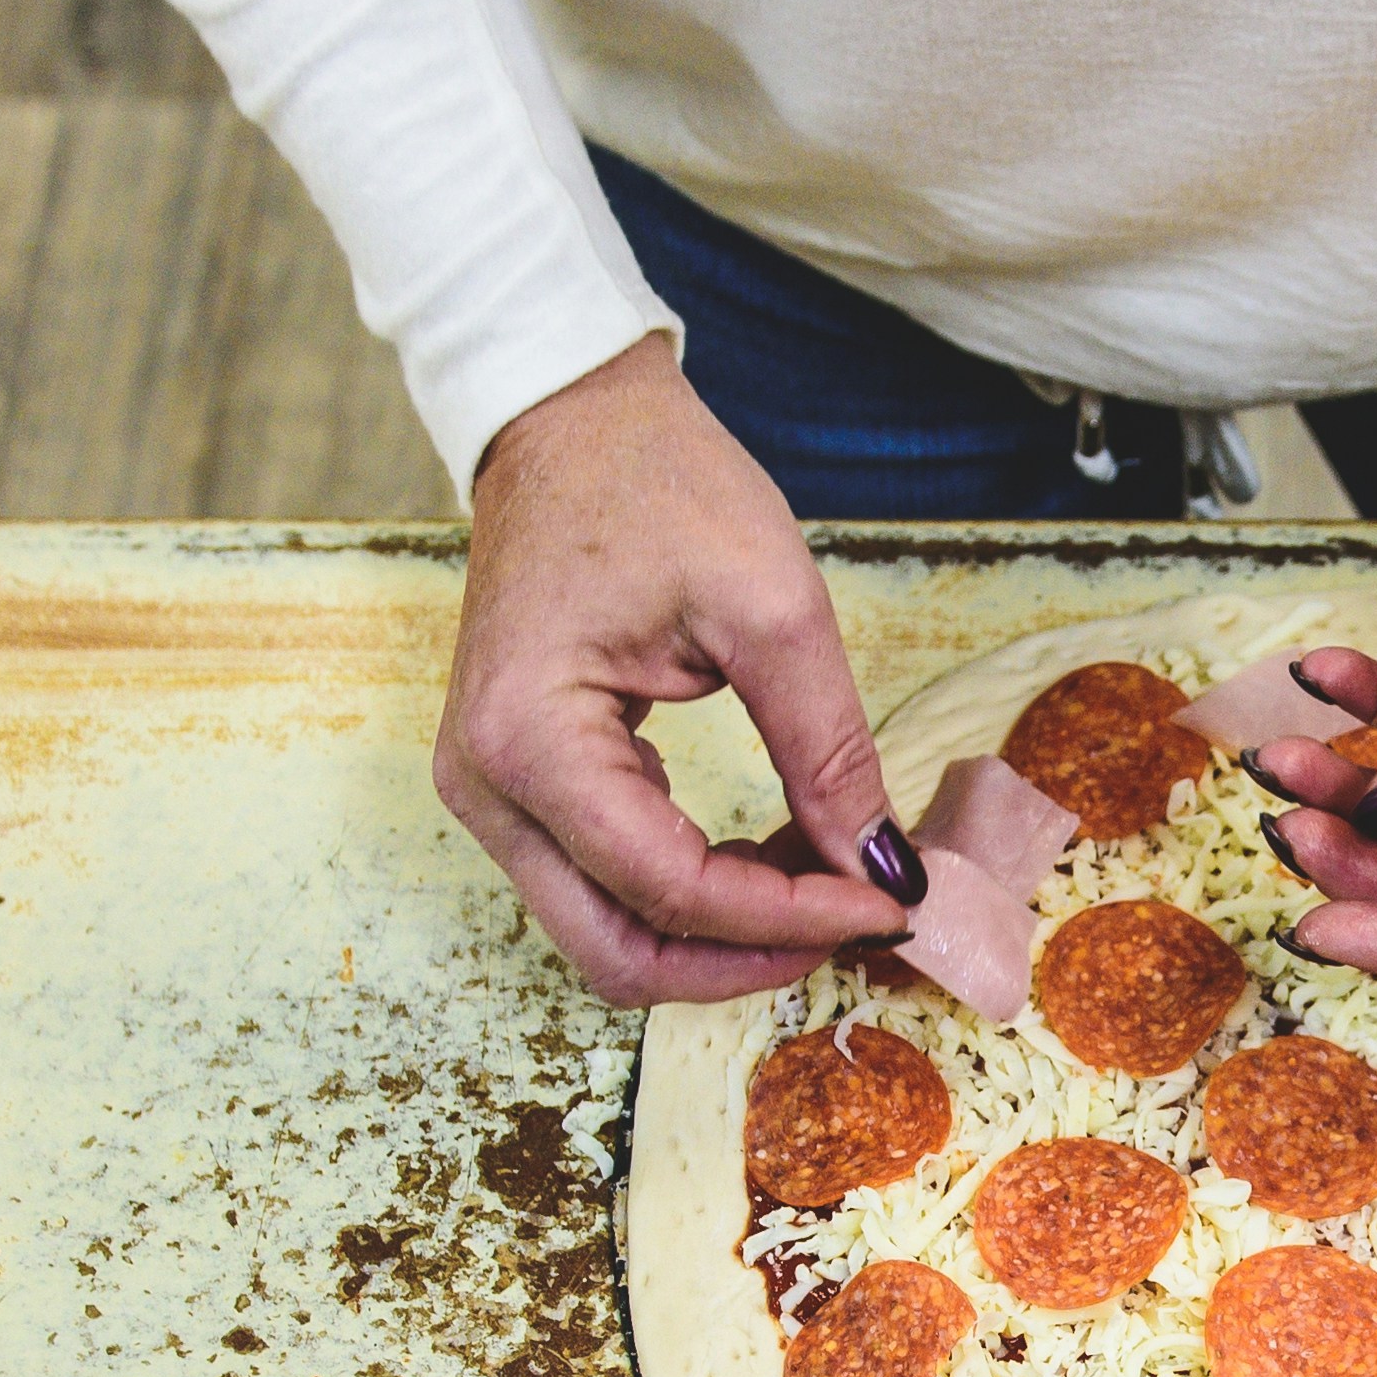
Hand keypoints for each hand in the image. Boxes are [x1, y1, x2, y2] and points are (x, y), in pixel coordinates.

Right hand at [437, 336, 917, 1003]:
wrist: (568, 418)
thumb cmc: (654, 482)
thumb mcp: (772, 606)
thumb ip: (830, 751)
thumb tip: (886, 870)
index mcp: (530, 741)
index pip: (671, 890)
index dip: (791, 919)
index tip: (889, 902)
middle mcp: (487, 786)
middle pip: (621, 952)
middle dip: (750, 958)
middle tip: (857, 915)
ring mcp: (491, 792)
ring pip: (610, 933)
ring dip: (722, 933)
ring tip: (822, 878)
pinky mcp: (516, 783)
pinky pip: (603, 883)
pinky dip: (692, 894)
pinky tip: (771, 850)